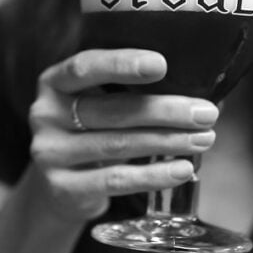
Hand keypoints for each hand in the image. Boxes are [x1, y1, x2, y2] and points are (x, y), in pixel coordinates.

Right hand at [28, 49, 218, 221]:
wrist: (59, 186)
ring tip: (204, 139)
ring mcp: (49, 152)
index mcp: (54, 81)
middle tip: (206, 113)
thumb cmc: (94, 132)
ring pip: (117, 145)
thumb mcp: (101, 103)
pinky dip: (153, 176)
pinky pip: (115, 180)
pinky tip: (183, 170)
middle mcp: (44, 114)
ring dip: (167, 141)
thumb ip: (136, 90)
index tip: (161, 64)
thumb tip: (208, 84)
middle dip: (164, 110)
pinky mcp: (61, 188)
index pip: (85, 66)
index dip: (121, 64)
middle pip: (110, 109)